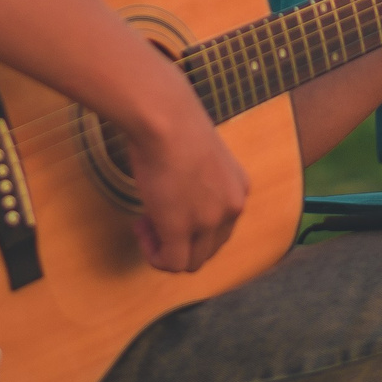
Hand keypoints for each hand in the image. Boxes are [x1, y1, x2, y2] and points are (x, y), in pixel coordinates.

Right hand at [121, 89, 250, 273]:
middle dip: (180, 241)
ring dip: (166, 250)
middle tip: (151, 219)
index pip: (221, 227)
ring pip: (192, 261)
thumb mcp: (199, 155)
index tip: (167, 207)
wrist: (163, 118)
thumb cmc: (174, 123)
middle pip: (209, 248)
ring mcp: (209, 221)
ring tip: (144, 226)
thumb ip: (198, 180)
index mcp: (238, 189)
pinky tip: (142, 235)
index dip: (192, 226)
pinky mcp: (181, 230)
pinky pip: (172, 263)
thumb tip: (178, 191)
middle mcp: (232, 208)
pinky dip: (155, 258)